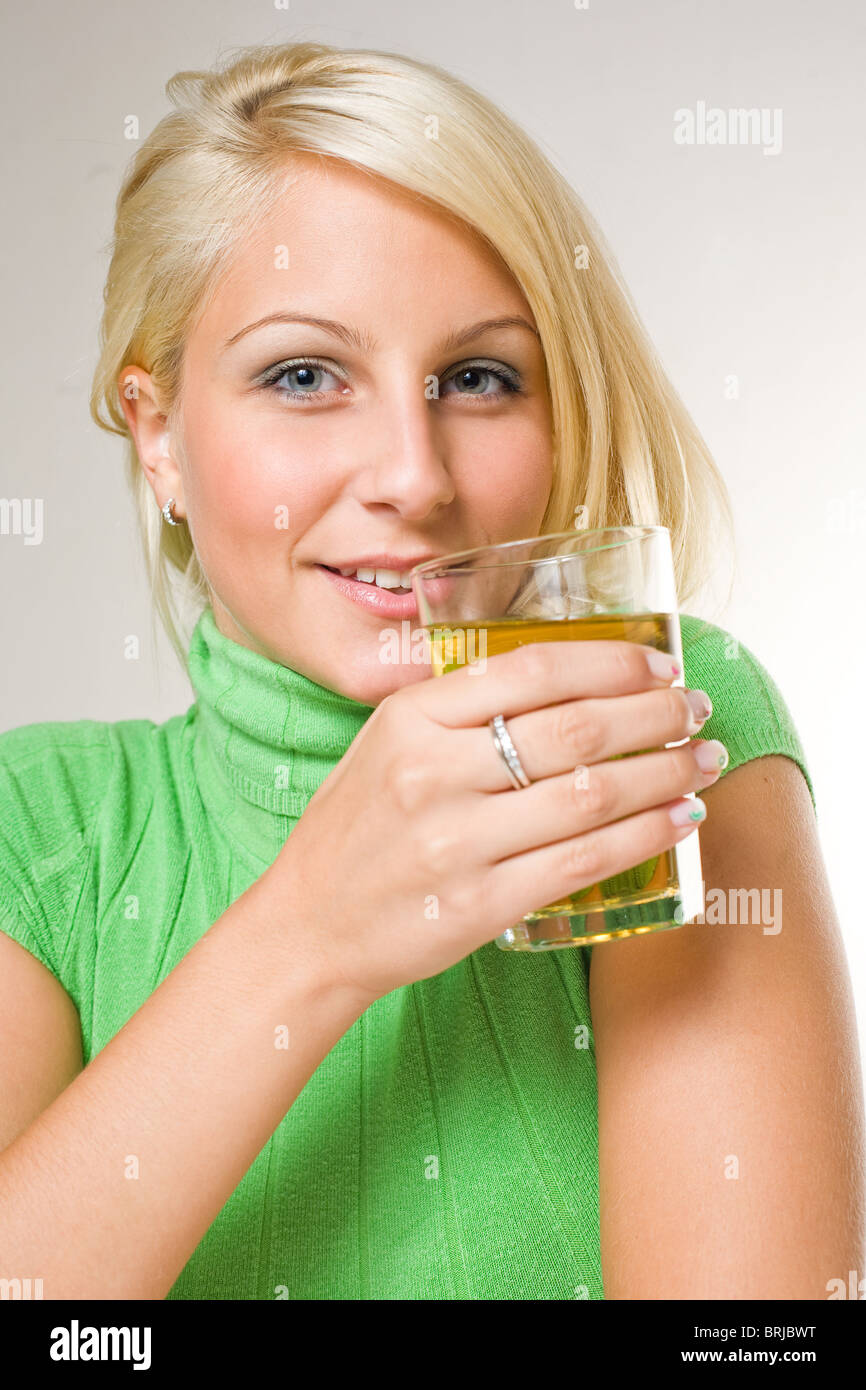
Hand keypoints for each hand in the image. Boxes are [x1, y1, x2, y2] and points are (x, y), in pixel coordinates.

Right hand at [267, 640, 723, 1006]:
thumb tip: (565, 677)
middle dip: (654, 712)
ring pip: (592, 795)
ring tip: (703, 759)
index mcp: (410, 719)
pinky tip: (678, 818)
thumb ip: (456, 708)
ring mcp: (458, 843)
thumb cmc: (354, 829)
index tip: (659, 663)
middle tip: (694, 707)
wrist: (308, 927)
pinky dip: (644, 836)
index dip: (611, 662)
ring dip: (665, 772)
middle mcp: (433, 774)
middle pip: (575, 729)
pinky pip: (584, 861)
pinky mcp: (481, 906)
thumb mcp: (384, 743)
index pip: (531, 670)